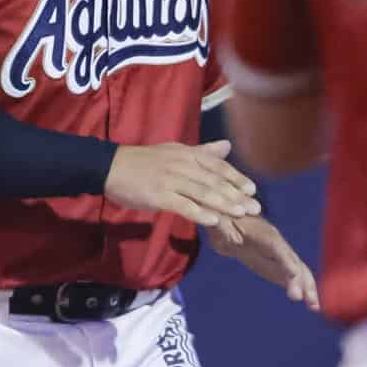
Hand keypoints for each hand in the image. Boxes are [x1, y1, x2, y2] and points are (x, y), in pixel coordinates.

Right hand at [106, 140, 260, 227]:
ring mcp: (171, 180)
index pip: (217, 165)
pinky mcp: (159, 195)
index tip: (252, 189)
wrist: (111, 167)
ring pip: (203, 193)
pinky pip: (183, 205)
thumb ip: (202, 151)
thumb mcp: (175, 151)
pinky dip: (200, 213)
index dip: (236, 177)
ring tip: (241, 213)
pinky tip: (213, 220)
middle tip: (256, 207)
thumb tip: (227, 146)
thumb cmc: (144, 162)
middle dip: (237, 195)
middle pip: (214, 181)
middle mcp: (182, 165)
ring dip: (224, 204)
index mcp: (187, 154)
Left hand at [206, 214, 319, 308]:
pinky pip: (292, 277)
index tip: (294, 273)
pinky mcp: (275, 265)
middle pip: (292, 261)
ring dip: (307, 287)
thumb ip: (220, 224)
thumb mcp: (218, 222)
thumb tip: (217, 220)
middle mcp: (276, 243)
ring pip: (297, 271)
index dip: (285, 260)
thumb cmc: (223, 219)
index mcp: (262, 233)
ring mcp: (278, 255)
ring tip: (314, 306)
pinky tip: (310, 304)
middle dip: (301, 279)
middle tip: (306, 299)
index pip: (276, 247)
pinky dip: (301, 289)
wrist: (228, 220)